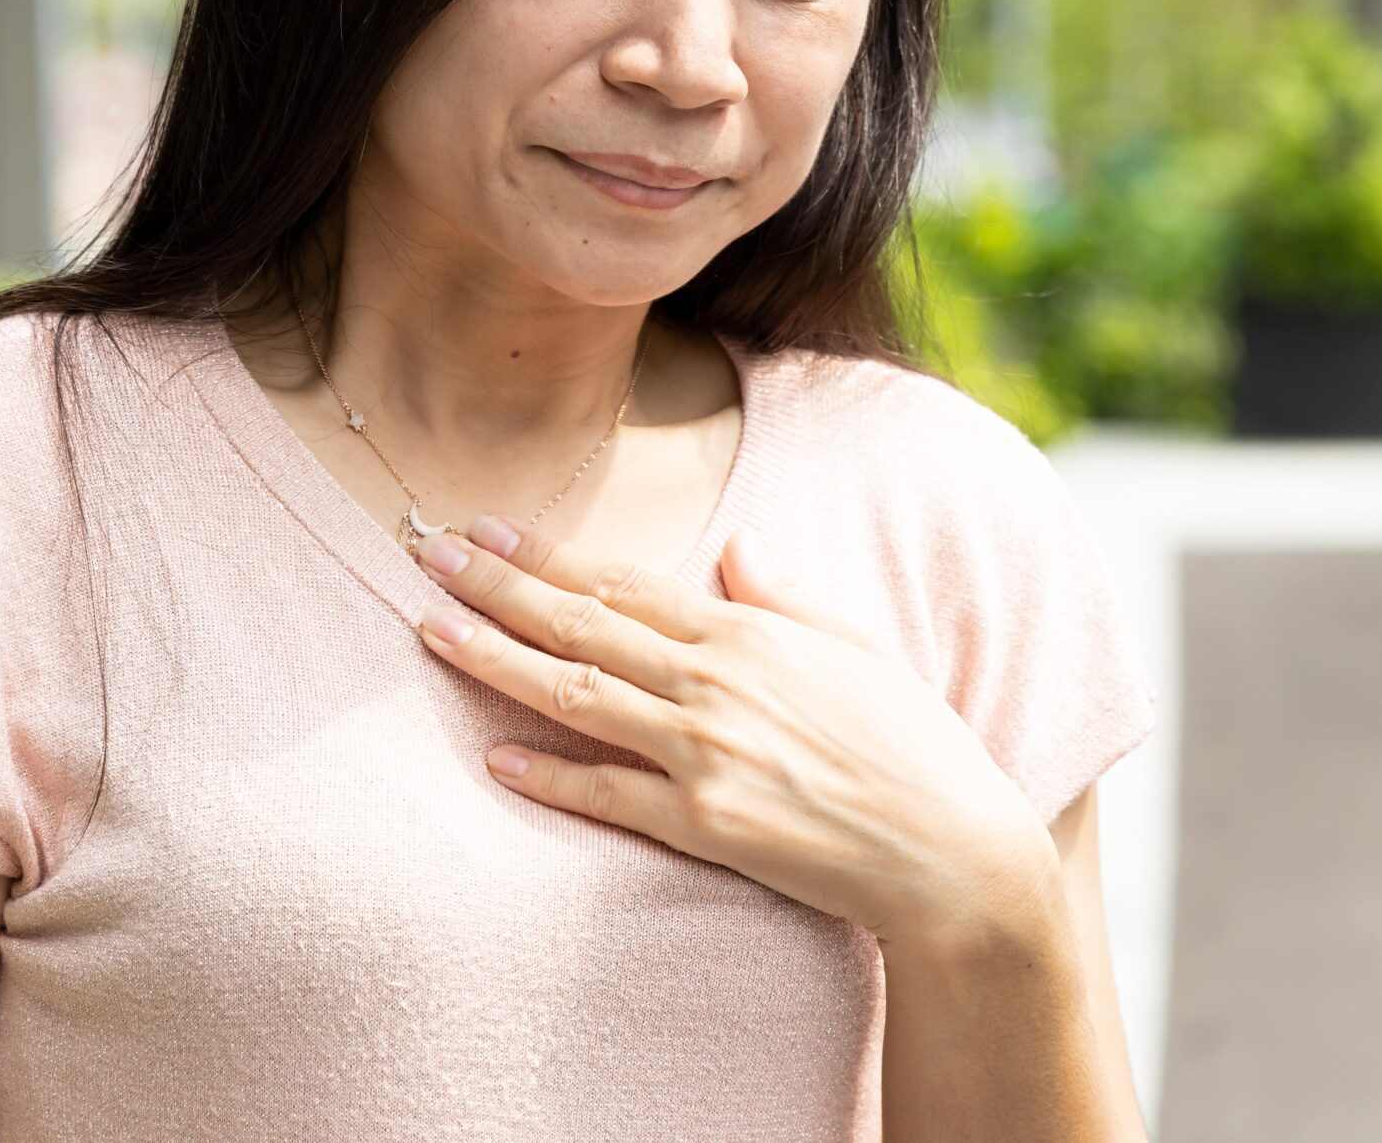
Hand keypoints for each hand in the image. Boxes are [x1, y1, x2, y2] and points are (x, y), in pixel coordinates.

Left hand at [410, 513, 1060, 956]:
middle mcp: (716, 683)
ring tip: (433, 632)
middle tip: (429, 555)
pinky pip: (609, 796)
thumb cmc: (912, 746)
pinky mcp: (706, 826)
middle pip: (582, 625)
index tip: (489, 530)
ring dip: (497, 661)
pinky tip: (495, 757)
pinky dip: (550, 775)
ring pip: (577, 696)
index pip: (623, 582)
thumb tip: (735, 545)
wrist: (952, 853)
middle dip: (498, 588)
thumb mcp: (855, 647)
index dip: (548, 555)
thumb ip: (784, 596)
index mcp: (748, 633)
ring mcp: (706, 754)